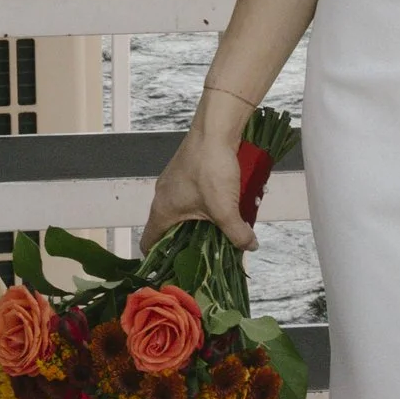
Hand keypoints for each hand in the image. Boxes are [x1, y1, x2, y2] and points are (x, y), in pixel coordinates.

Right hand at [143, 92, 253, 250]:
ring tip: (219, 232)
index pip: (149, 243)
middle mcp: (162, 197)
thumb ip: (237, 233)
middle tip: (207, 255)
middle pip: (169, 230)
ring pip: (182, 213)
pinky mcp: (186, 172)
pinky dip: (204, 206)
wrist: (216, 127)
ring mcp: (173, 182)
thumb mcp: (225, 207)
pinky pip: (191, 198)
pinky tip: (224, 207)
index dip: (160, 260)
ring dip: (199, 223)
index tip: (177, 271)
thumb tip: (249, 246)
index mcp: (162, 210)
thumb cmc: (211, 167)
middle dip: (188, 244)